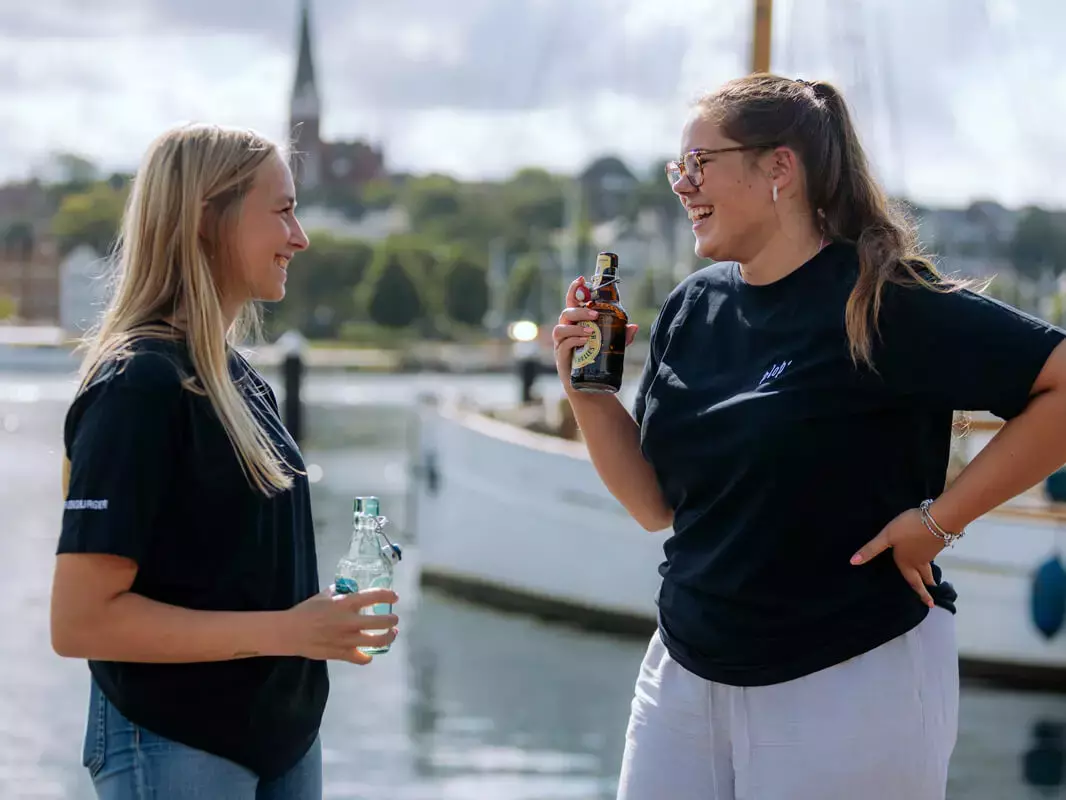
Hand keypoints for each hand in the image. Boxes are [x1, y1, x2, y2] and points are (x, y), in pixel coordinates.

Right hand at [282, 587, 398, 664]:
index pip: (374, 596)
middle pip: (382, 622)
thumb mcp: (324, 596)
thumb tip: (349, 588)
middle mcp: (350, 621)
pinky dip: (368, 656)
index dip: (388, 595)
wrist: (290, 632)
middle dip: (392, 620)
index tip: (395, 597)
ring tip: (391, 634)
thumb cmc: (306, 611)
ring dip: (388, 637)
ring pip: (377, 642)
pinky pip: (362, 658)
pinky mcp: (342, 653)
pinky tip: (369, 653)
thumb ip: (339, 592)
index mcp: (345, 603)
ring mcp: (348, 639)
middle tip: (394, 619)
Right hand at [552, 276, 637, 382]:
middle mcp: (566, 331)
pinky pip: (563, 345)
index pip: (572, 302)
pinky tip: (586, 342)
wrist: (590, 387)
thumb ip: (622, 336)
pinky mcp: (561, 358)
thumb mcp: (612, 346)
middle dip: (580, 311)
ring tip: (592, 332)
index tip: (581, 279)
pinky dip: (574, 341)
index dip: (575, 290)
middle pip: (567, 313)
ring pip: (561, 328)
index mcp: (576, 323)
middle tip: (595, 314)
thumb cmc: (598, 361)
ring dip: (576, 327)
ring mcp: (561, 344)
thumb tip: (633, 326)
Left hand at [850, 508, 944, 607]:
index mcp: (907, 562)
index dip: (920, 592)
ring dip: (929, 574)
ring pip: (928, 566)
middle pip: (925, 576)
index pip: (913, 581)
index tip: (928, 604)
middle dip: (928, 586)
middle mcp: (920, 560)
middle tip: (932, 598)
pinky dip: (930, 560)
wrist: (938, 519)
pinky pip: (932, 555)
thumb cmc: (909, 528)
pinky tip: (929, 554)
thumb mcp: (886, 537)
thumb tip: (853, 562)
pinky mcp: (937, 542)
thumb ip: (871, 549)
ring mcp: (931, 552)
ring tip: (931, 580)